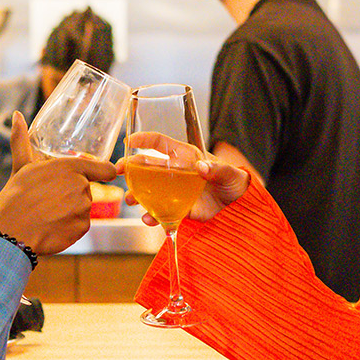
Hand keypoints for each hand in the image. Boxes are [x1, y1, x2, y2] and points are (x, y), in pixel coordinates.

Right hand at [0, 113, 117, 256]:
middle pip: (86, 190)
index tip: (102, 175)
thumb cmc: (14, 198)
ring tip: (46, 214)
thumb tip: (16, 116)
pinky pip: (79, 226)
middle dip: (71, 194)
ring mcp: (84, 209)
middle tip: (48, 199)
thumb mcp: (20, 167)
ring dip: (69, 212)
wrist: (10, 233)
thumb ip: (22, 141)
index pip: (104, 169)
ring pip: (82, 209)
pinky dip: (68, 228)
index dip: (103, 172)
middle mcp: (81, 186)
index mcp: (70, 167)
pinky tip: (50, 226)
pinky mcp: (82, 228)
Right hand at [121, 133, 248, 222]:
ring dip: (136, 194)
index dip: (144, 140)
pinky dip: (152, 216)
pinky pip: (160, 212)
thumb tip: (202, 167)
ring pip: (149, 190)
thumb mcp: (229, 173)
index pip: (161, 143)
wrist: (241, 207)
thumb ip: (217, 169)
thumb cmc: (235, 183)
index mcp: (186, 157)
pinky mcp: (178, 209)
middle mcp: (176, 172)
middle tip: (119, 171)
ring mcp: (174, 191)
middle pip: (147, 166)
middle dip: (130, 168)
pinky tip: (149, 219)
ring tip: (130, 199)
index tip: (129, 141)